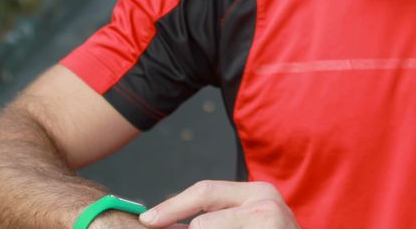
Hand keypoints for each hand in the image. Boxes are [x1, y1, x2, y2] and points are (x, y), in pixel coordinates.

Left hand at [138, 181, 299, 227]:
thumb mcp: (248, 222)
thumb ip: (213, 219)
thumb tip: (164, 222)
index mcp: (258, 191)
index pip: (205, 191)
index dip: (172, 206)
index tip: (147, 220)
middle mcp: (266, 202)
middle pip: (202, 223)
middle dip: (182, 228)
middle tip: (156, 228)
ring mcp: (269, 222)